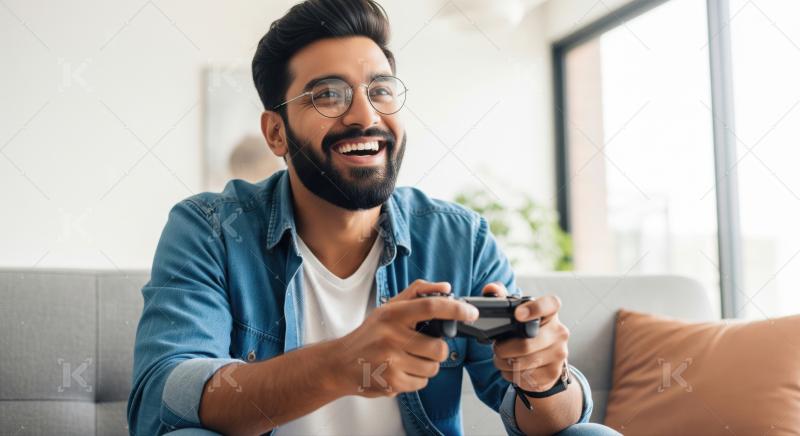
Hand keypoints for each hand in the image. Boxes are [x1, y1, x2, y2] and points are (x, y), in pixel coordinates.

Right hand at [332, 279, 478, 396]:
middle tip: (423, 346)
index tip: (470, 313)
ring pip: (433, 368)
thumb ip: (417, 293)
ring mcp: (391, 362)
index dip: (455, 309)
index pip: (430, 306)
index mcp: (393, 314)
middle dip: (437, 349)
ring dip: (427, 365)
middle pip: (438, 347)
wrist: (340, 363)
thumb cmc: (369, 334)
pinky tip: (401, 371)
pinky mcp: (392, 383)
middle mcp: (391, 337)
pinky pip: (422, 383)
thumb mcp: (388, 308)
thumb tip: (446, 287)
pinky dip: (417, 378)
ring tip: (408, 359)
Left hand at [483, 283, 568, 391]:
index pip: (550, 304)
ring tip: (503, 359)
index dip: (534, 308)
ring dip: (504, 363)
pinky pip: (525, 378)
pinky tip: (513, 369)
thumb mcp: (518, 314)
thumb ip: (502, 298)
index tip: (517, 314)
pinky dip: (511, 375)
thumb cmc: (528, 333)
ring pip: (522, 364)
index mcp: (551, 313)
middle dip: (504, 349)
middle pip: (525, 344)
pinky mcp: (554, 374)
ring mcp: (559, 354)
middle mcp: (560, 332)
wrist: (547, 361)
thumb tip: (490, 289)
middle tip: (498, 349)